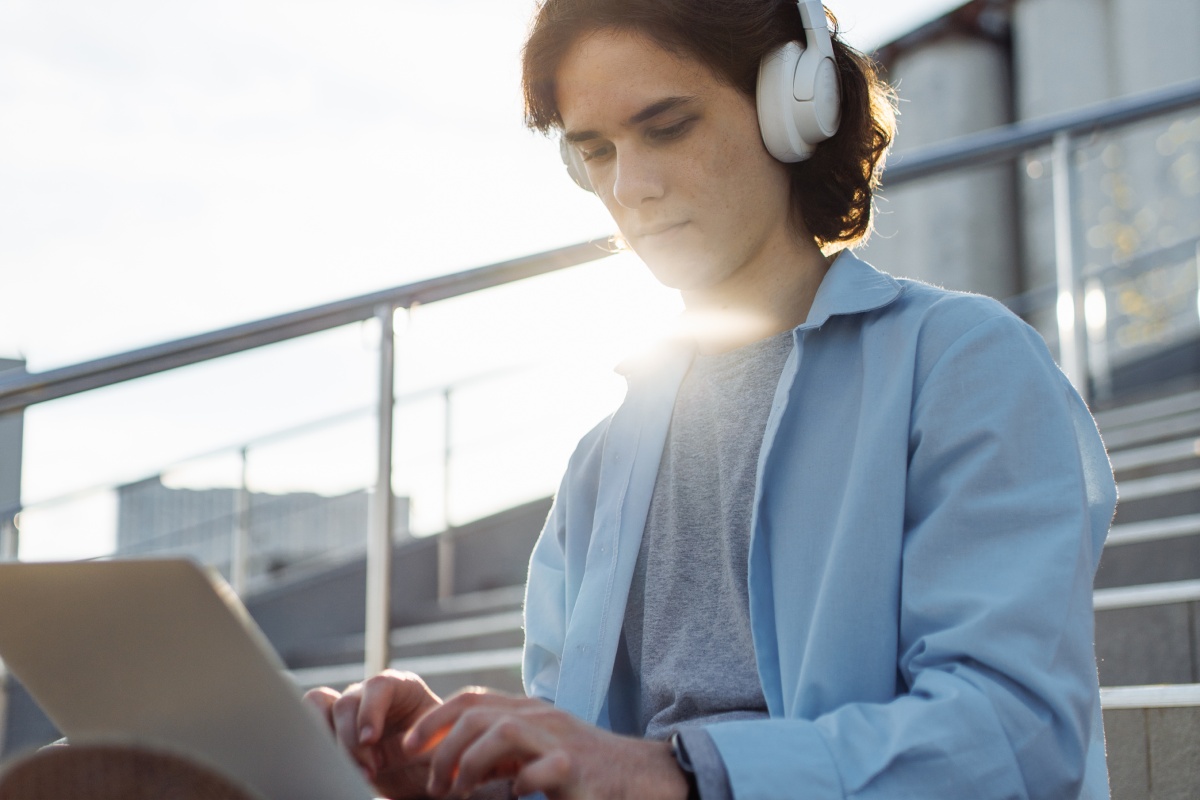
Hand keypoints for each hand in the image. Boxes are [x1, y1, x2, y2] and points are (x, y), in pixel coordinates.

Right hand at [303, 669, 442, 798]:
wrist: (420, 772)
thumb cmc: (434, 755)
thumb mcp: (438, 750)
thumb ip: (427, 746)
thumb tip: (411, 748)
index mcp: (401, 687)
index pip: (379, 686)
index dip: (370, 711)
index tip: (370, 740)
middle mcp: (370, 694)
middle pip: (346, 703)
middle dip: (352, 742)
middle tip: (370, 771)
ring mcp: (349, 710)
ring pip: (318, 707)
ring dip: (328, 741)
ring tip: (350, 771)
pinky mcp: (332, 729)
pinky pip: (309, 724)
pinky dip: (315, 746)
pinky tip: (335, 769)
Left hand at [402, 689, 688, 799]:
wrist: (641, 775)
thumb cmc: (584, 770)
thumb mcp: (539, 749)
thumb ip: (504, 747)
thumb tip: (452, 762)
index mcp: (529, 710)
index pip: (473, 699)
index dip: (434, 718)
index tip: (407, 745)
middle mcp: (542, 717)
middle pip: (478, 714)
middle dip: (443, 747)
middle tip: (432, 784)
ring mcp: (560, 740)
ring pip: (502, 731)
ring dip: (470, 763)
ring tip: (459, 792)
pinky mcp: (577, 769)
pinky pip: (539, 770)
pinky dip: (519, 784)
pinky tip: (515, 796)